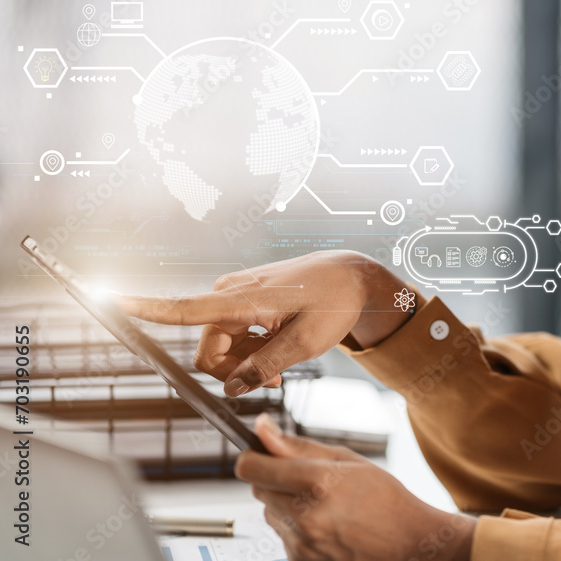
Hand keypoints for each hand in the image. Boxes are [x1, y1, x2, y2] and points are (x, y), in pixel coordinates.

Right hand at [116, 251, 415, 395]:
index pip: (185, 308)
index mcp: (244, 299)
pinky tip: (275, 349)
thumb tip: (233, 389)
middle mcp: (229, 293)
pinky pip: (230, 338)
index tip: (105, 297)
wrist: (350, 277)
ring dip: (245, 363)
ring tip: (281, 360)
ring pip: (218, 350)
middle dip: (233, 372)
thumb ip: (266, 367)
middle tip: (274, 378)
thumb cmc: (334, 304)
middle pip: (207, 353)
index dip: (144, 308)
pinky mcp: (239, 302)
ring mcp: (233, 296)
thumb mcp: (307, 344)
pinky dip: (249, 351)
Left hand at [238, 414, 476, 560]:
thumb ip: (299, 446)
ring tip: (322, 503)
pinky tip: (325, 523)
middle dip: (273, 478)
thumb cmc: (385, 498)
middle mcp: (305, 515)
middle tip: (305, 477)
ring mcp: (302, 543)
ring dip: (285, 503)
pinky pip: (282, 534)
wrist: (408, 543)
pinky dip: (295, 526)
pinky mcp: (300, 560)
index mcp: (317, 482)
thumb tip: (262, 429)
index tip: (259, 452)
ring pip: (269, 512)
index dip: (251, 456)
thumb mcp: (347, 460)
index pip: (252, 468)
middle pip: (258, 489)